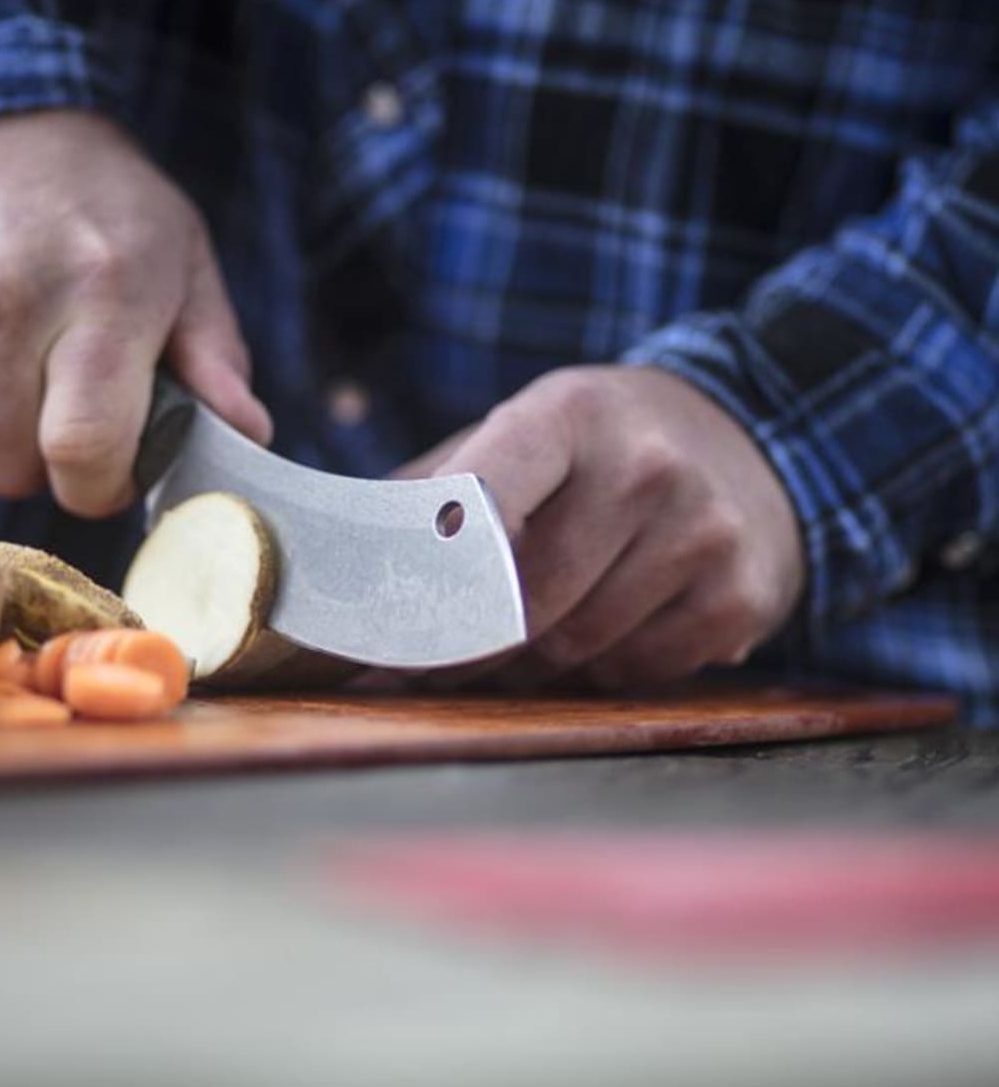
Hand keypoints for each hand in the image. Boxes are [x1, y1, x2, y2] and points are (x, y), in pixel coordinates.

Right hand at [0, 110, 270, 516]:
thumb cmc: (102, 203)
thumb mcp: (182, 262)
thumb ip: (215, 357)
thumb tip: (247, 435)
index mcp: (105, 293)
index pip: (84, 447)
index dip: (100, 487)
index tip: (112, 474)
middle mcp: (9, 299)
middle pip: (8, 466)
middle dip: (45, 464)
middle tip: (67, 414)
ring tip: (18, 358)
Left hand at [404, 366, 805, 686]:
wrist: (746, 441)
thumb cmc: (600, 449)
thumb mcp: (523, 435)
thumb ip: (434, 494)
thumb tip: (341, 573)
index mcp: (567, 414)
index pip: (476, 501)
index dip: (425, 578)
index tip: (385, 626)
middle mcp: (644, 465)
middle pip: (521, 600)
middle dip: (465, 646)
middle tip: (424, 663)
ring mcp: (703, 530)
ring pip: (574, 645)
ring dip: (529, 664)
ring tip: (518, 641)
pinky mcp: (741, 595)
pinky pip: (633, 671)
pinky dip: (598, 672)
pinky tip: (599, 635)